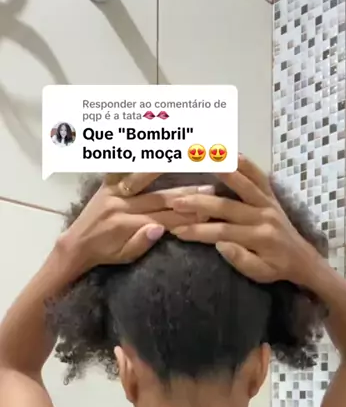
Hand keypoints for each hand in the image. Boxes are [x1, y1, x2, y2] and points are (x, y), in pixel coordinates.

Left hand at [58, 172, 213, 270]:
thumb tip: (161, 228)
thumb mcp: (125, 256)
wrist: (76, 245)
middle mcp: (122, 205)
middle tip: (209, 186)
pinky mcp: (106, 184)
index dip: (189, 215)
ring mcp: (113, 191)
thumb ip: (142, 242)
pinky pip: (121, 168)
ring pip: (146, 179)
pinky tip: (150, 150)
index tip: (208, 210)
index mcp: (128, 224)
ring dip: (169, 172)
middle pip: (162, 198)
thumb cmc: (105, 254)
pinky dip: (135, 159)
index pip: (166, 219)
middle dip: (188, 193)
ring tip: (187, 163)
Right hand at [169, 156, 319, 285]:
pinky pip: (259, 176)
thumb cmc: (276, 268)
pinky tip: (230, 152)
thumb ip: (240, 260)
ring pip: (243, 183)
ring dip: (221, 172)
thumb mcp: (259, 273)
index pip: (221, 232)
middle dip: (198, 204)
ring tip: (202, 162)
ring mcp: (268, 203)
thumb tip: (220, 244)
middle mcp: (263, 216)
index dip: (197, 231)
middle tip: (175, 201)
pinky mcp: (271, 195)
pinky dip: (245, 163)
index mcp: (258, 237)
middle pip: (225, 207)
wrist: (303, 259)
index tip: (177, 230)